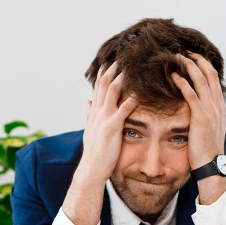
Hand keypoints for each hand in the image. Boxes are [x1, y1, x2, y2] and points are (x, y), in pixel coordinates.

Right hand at [61, 63, 137, 224]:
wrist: (91, 169)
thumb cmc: (94, 153)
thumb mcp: (90, 130)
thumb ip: (89, 114)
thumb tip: (87, 101)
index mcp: (94, 112)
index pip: (99, 87)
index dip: (104, 73)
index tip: (110, 60)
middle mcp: (98, 112)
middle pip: (105, 85)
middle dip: (113, 69)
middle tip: (122, 55)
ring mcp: (104, 119)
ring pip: (112, 92)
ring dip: (121, 78)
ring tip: (130, 66)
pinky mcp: (113, 127)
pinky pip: (123, 110)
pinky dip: (130, 100)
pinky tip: (138, 92)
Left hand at [171, 53, 225, 171]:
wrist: (212, 165)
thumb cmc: (206, 150)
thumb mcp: (208, 130)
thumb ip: (204, 117)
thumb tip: (194, 110)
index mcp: (219, 106)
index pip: (213, 78)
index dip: (204, 65)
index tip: (193, 56)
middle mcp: (217, 105)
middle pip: (209, 74)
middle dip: (197, 59)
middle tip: (184, 50)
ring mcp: (210, 110)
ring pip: (201, 80)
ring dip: (189, 66)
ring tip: (177, 57)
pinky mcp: (201, 117)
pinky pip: (191, 95)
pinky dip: (182, 83)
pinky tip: (173, 76)